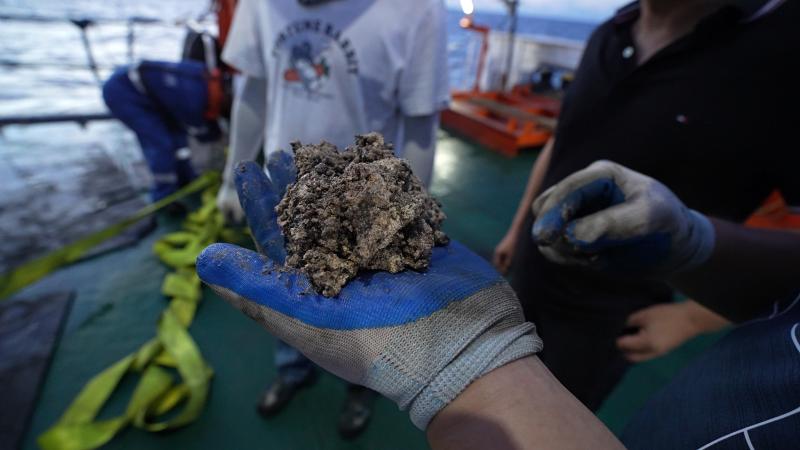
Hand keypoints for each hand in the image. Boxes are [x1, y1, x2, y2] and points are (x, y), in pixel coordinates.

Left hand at [197, 158, 541, 429]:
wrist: (461, 345)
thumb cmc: (378, 340)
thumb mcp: (308, 319)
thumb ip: (258, 287)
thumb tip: (202, 260)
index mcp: (314, 287)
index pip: (277, 240)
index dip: (260, 206)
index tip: (244, 171)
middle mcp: (344, 267)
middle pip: (312, 218)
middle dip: (294, 186)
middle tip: (278, 155)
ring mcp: (382, 250)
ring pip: (351, 206)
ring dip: (332, 178)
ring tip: (317, 149)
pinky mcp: (415, 236)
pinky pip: (390, 202)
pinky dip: (377, 180)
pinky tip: (364, 157)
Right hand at [531, 160, 714, 275]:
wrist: (674, 248)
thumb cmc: (667, 224)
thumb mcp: (651, 218)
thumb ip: (613, 223)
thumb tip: (572, 236)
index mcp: (600, 175)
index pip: (566, 190)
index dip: (553, 212)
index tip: (547, 238)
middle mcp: (582, 192)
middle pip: (545, 209)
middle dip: (556, 233)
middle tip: (580, 254)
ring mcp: (575, 215)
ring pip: (547, 233)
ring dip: (565, 250)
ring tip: (598, 257)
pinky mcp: (573, 237)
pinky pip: (554, 250)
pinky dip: (569, 260)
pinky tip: (596, 261)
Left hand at [616, 301, 728, 361]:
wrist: (691, 320)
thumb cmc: (667, 315)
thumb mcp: (645, 315)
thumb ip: (629, 322)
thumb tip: (619, 328)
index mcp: (646, 343)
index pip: (623, 346)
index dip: (615, 340)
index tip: (610, 333)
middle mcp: (652, 353)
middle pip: (630, 357)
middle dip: (621, 349)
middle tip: (617, 337)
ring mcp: (658, 354)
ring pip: (638, 358)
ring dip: (630, 351)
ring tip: (626, 338)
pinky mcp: (663, 352)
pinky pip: (646, 355)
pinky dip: (638, 350)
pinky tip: (636, 339)